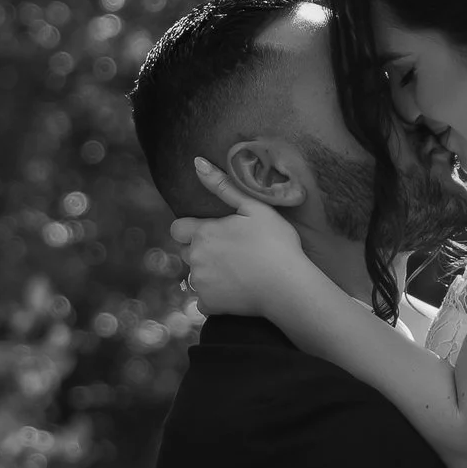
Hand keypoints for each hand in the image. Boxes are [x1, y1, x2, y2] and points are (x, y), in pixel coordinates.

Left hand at [176, 168, 310, 317]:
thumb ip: (223, 186)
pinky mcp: (209, 305)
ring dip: (209, 274)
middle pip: (187, 253)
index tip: (213, 234)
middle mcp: (195, 258)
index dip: (192, 230)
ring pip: (196, 276)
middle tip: (233, 254)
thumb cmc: (276, 243)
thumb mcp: (254, 208)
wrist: (288, 287)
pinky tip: (236, 290)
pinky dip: (215, 297)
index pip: (177, 229)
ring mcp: (200, 283)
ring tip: (238, 272)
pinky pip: (203, 299)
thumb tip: (197, 162)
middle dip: (203, 252)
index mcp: (203, 233)